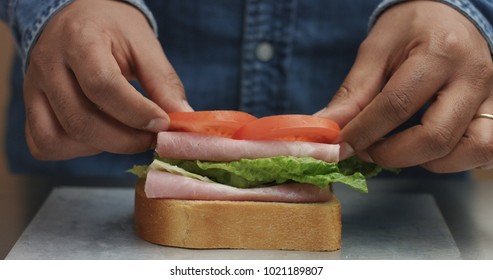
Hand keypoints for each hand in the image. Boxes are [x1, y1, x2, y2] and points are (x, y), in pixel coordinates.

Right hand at [24, 0, 192, 159]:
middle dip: (125, 140)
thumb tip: (183, 117)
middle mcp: (48, 65)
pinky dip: (74, 151)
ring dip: (100, 147)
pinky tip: (99, 137)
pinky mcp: (31, 106)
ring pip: (59, 138)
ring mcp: (33, 88)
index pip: (102, 85)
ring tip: (126, 134)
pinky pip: (44, 143)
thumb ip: (163, 81)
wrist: (79, 18)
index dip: (136, 112)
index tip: (163, 124)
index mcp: (79, 40)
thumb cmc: (114, 30)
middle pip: (80, 121)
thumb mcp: (144, 44)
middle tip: (151, 139)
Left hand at [317, 1, 492, 171]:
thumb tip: (327, 129)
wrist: (448, 17)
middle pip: (435, 137)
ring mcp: (491, 96)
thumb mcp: (375, 51)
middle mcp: (473, 77)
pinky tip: (424, 150)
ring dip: (424, 162)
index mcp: (439, 53)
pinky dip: (452, 160)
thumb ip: (353, 93)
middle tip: (366, 150)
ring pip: (468, 150)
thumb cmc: (411, 29)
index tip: (337, 147)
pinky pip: (484, 150)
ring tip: (396, 149)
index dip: (362, 133)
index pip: (396, 106)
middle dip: (391, 155)